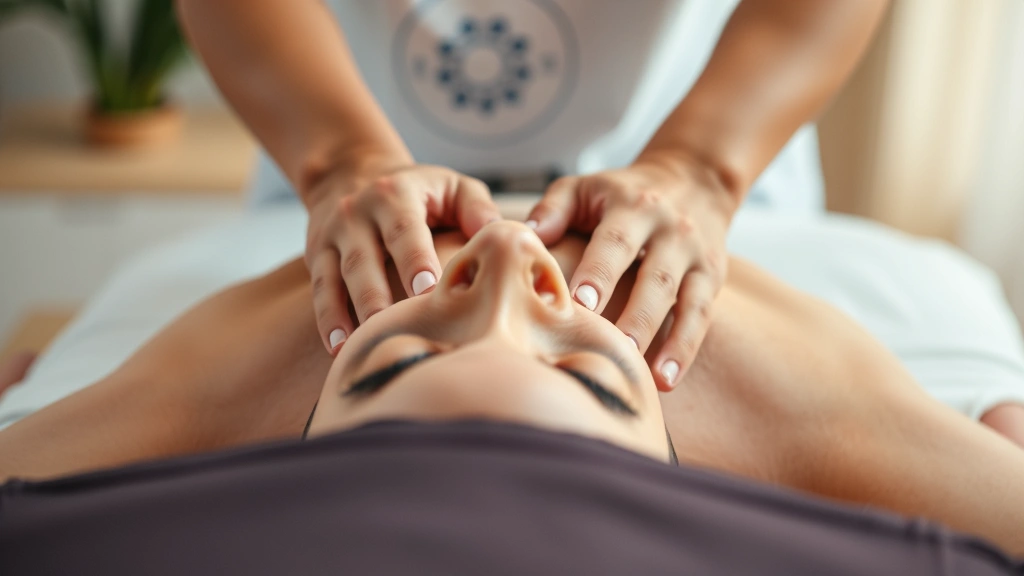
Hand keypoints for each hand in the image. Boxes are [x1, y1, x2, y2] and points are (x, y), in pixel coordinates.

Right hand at [304, 162, 499, 353]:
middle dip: (377, 295)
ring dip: (346, 314)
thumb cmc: (420, 191)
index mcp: (396, 195)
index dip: (414, 260)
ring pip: (337, 277)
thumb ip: (476, 210)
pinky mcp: (316, 254)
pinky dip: (327, 319)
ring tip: (357, 346)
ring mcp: (334, 235)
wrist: (352, 171)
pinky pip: (321, 288)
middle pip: (364, 259)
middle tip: (393, 326)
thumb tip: (499, 237)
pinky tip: (337, 347)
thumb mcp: (451, 186)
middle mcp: (358, 212)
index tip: (427, 291)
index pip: (405, 230)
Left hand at [526, 154, 736, 389]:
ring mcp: (694, 254)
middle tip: (613, 349)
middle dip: (635, 315)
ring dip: (666, 339)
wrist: (693, 177)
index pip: (616, 243)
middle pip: (654, 276)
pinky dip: (686, 348)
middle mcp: (669, 229)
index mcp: (632, 206)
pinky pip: (701, 315)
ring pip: (682, 299)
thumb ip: (553, 209)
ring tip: (645, 376)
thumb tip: (525, 239)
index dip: (599, 273)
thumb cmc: (620, 192)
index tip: (579, 304)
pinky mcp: (711, 276)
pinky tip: (666, 380)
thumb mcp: (585, 187)